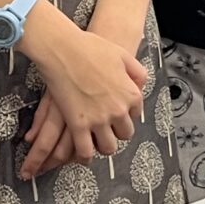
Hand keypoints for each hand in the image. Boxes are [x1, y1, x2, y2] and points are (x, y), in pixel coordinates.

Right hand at [21, 13, 146, 175]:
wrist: (64, 49)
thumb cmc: (91, 48)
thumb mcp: (123, 56)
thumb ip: (136, 72)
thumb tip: (140, 85)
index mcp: (131, 95)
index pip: (136, 115)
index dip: (126, 114)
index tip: (117, 113)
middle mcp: (118, 111)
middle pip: (125, 134)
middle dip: (116, 132)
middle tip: (107, 128)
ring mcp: (98, 120)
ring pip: (108, 147)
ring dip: (103, 145)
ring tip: (96, 141)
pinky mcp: (78, 126)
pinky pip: (85, 151)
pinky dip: (85, 155)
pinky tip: (82, 154)